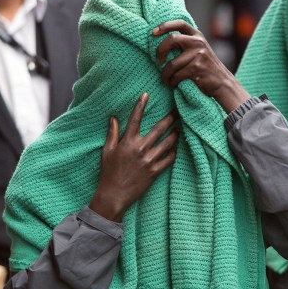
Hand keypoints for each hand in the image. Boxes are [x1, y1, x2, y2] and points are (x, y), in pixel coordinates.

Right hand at [89, 93, 177, 220]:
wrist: (114, 194)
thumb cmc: (109, 172)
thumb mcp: (107, 151)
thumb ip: (112, 133)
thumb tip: (113, 117)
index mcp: (127, 142)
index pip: (135, 119)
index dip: (140, 105)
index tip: (146, 94)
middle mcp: (140, 149)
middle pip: (158, 129)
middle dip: (169, 118)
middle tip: (177, 110)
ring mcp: (149, 160)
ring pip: (167, 143)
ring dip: (175, 134)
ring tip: (180, 128)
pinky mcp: (155, 171)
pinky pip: (169, 159)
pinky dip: (173, 152)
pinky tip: (175, 148)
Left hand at [153, 20, 249, 112]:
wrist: (222, 82)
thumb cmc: (206, 67)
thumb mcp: (199, 49)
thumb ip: (186, 42)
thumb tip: (161, 41)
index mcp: (197, 35)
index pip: (179, 23)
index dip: (164, 26)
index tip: (153, 32)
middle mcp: (198, 42)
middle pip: (171, 39)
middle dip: (160, 51)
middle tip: (158, 62)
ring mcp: (198, 54)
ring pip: (172, 64)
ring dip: (165, 74)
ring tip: (166, 79)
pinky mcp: (197, 68)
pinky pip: (177, 75)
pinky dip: (172, 81)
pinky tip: (174, 84)